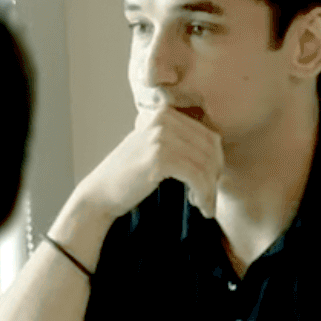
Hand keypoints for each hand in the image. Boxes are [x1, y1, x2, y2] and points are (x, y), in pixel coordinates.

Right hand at [69, 104, 223, 224]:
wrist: (100, 192)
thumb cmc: (131, 175)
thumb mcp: (156, 147)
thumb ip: (181, 141)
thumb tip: (219, 150)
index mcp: (166, 114)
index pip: (209, 137)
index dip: (217, 163)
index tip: (211, 184)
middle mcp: (164, 119)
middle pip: (211, 150)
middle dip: (215, 177)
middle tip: (210, 198)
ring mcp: (160, 137)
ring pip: (206, 165)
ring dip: (210, 190)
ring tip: (205, 206)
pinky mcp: (159, 157)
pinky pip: (196, 176)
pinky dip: (203, 194)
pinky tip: (198, 205)